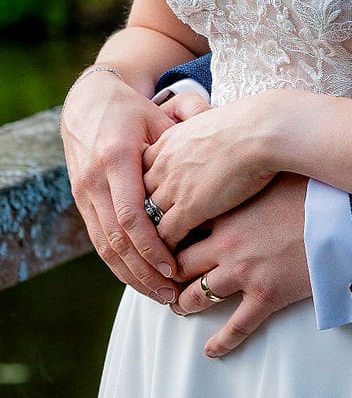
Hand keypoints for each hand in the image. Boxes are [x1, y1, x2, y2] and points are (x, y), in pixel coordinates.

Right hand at [61, 70, 181, 301]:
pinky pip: (100, 241)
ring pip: (105, 247)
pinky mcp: (81, 201)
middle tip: (172, 295)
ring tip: (161, 296)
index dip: (153, 246)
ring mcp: (84, 193)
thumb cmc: (133, 109)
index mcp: (116, 158)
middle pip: (116, 241)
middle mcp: (95, 180)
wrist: (88, 102)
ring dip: (131, 276)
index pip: (131, 215)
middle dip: (143, 273)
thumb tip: (222, 134)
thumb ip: (189, 127)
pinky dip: (120, 264)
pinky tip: (142, 278)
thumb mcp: (160, 113)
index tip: (175, 267)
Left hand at [141, 96, 274, 246]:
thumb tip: (207, 146)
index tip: (149, 209)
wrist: (262, 129)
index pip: (140, 173)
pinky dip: (164, 251)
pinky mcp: (188, 207)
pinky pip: (164, 235)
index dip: (144, 193)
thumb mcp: (211, 122)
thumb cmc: (250, 124)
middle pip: (136, 199)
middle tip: (142, 242)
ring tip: (154, 259)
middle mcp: (163, 164)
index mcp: (168, 142)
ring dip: (148, 242)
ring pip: (146, 222)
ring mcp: (173, 186)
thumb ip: (199, 138)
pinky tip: (172, 260)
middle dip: (138, 221)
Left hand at [170, 174, 312, 358]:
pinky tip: (211, 351)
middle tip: (165, 278)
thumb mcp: (272, 176)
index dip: (169, 235)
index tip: (162, 239)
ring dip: (184, 304)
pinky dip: (221, 343)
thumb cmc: (312, 189)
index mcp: (227, 212)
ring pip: (197, 297)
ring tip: (180, 307)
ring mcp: (244, 273)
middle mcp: (227, 245)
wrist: (342, 215)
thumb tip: (238, 166)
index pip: (183, 226)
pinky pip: (236, 327)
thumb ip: (247, 177)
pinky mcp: (265, 297)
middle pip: (181, 264)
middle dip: (169, 273)